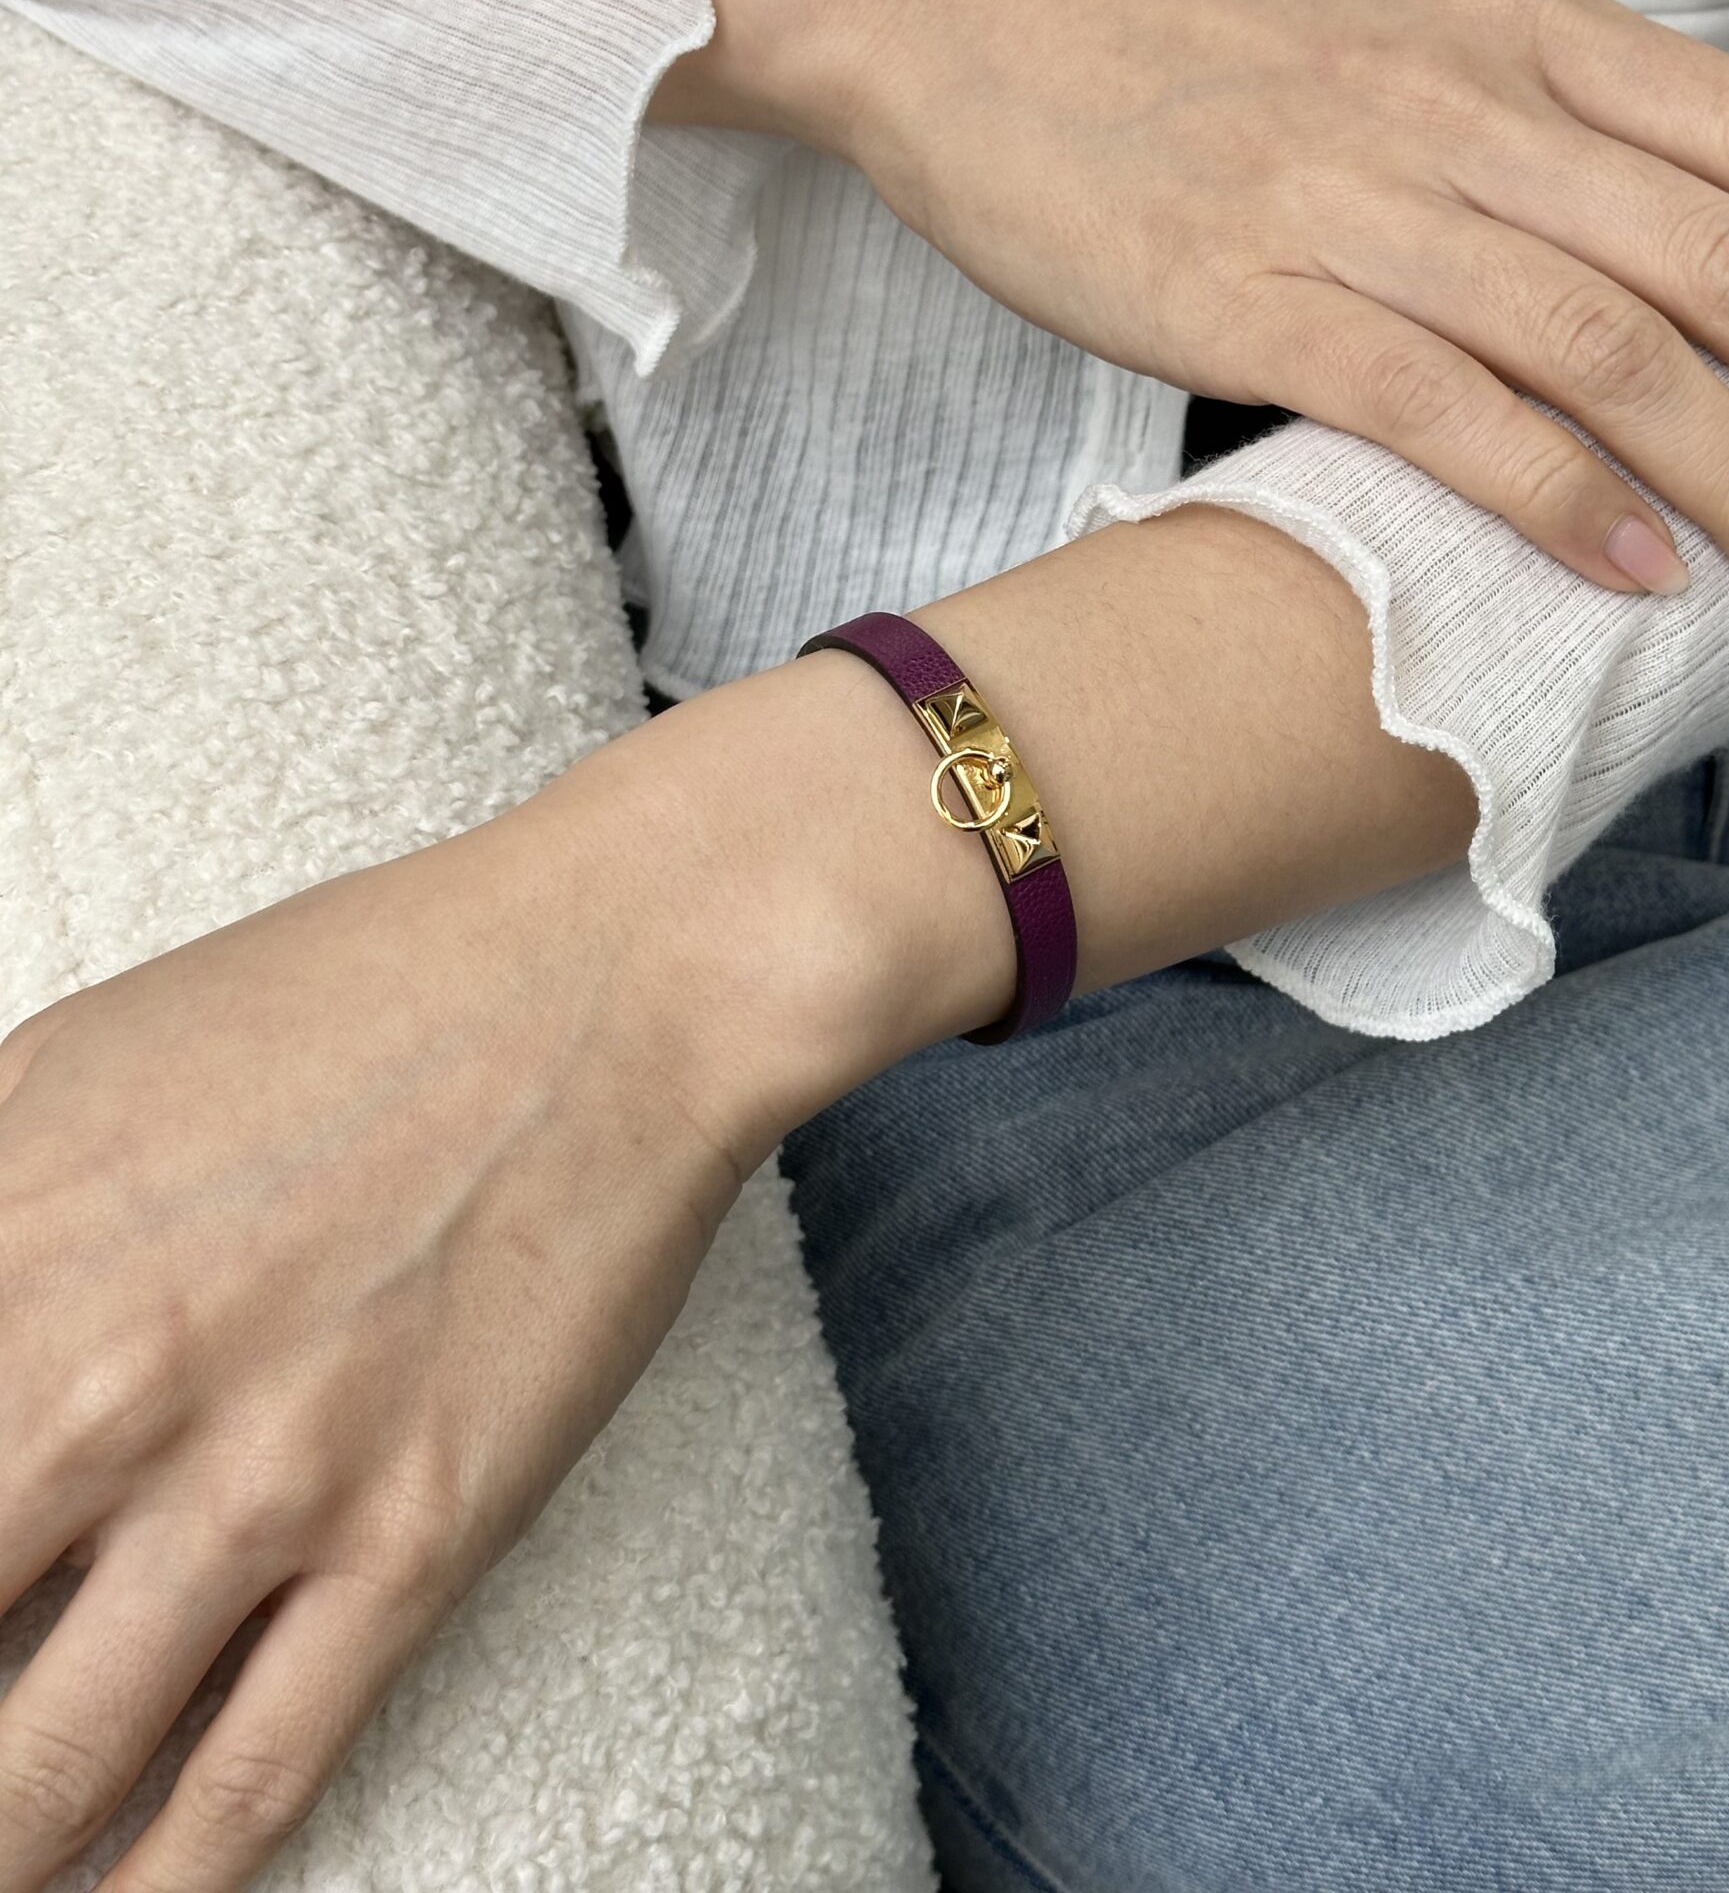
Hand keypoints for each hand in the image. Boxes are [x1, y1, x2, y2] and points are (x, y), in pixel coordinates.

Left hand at [0, 655, 1002, 1892]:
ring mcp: (261, 1478)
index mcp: (1, 1247)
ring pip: (42, 1771)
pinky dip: (161, 1885)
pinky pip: (253, 1777)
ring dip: (0, 1855)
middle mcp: (98, 1383)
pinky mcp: (411, 1538)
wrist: (609, 984)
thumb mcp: (68, 1060)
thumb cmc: (352, 996)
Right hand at [658, 0, 1728, 632]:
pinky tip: (1626, 571)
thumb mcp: (1385, 14)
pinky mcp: (1236, 286)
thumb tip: (1658, 214)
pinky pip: (1433, 400)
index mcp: (1514, 24)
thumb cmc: (1158, 16)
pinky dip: (1547, 491)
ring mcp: (1350, 193)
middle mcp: (1463, 102)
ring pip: (1609, 346)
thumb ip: (1529, 102)